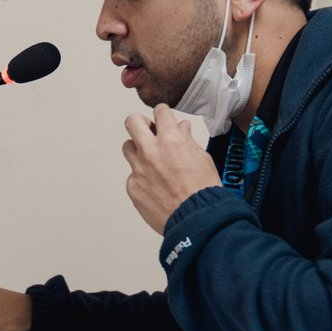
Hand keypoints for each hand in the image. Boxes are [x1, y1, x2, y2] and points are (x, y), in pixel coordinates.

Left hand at [121, 105, 221, 233]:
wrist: (197, 219)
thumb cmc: (203, 191)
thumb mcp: (202, 158)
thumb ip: (187, 140)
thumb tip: (182, 128)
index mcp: (170, 140)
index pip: (160, 112)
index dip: (163, 114)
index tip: (163, 118)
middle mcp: (151, 152)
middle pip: (133, 122)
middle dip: (141, 123)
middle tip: (148, 131)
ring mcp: (139, 170)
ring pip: (128, 147)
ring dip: (138, 149)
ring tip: (151, 160)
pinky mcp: (133, 187)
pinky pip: (133, 175)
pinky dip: (142, 177)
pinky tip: (155, 186)